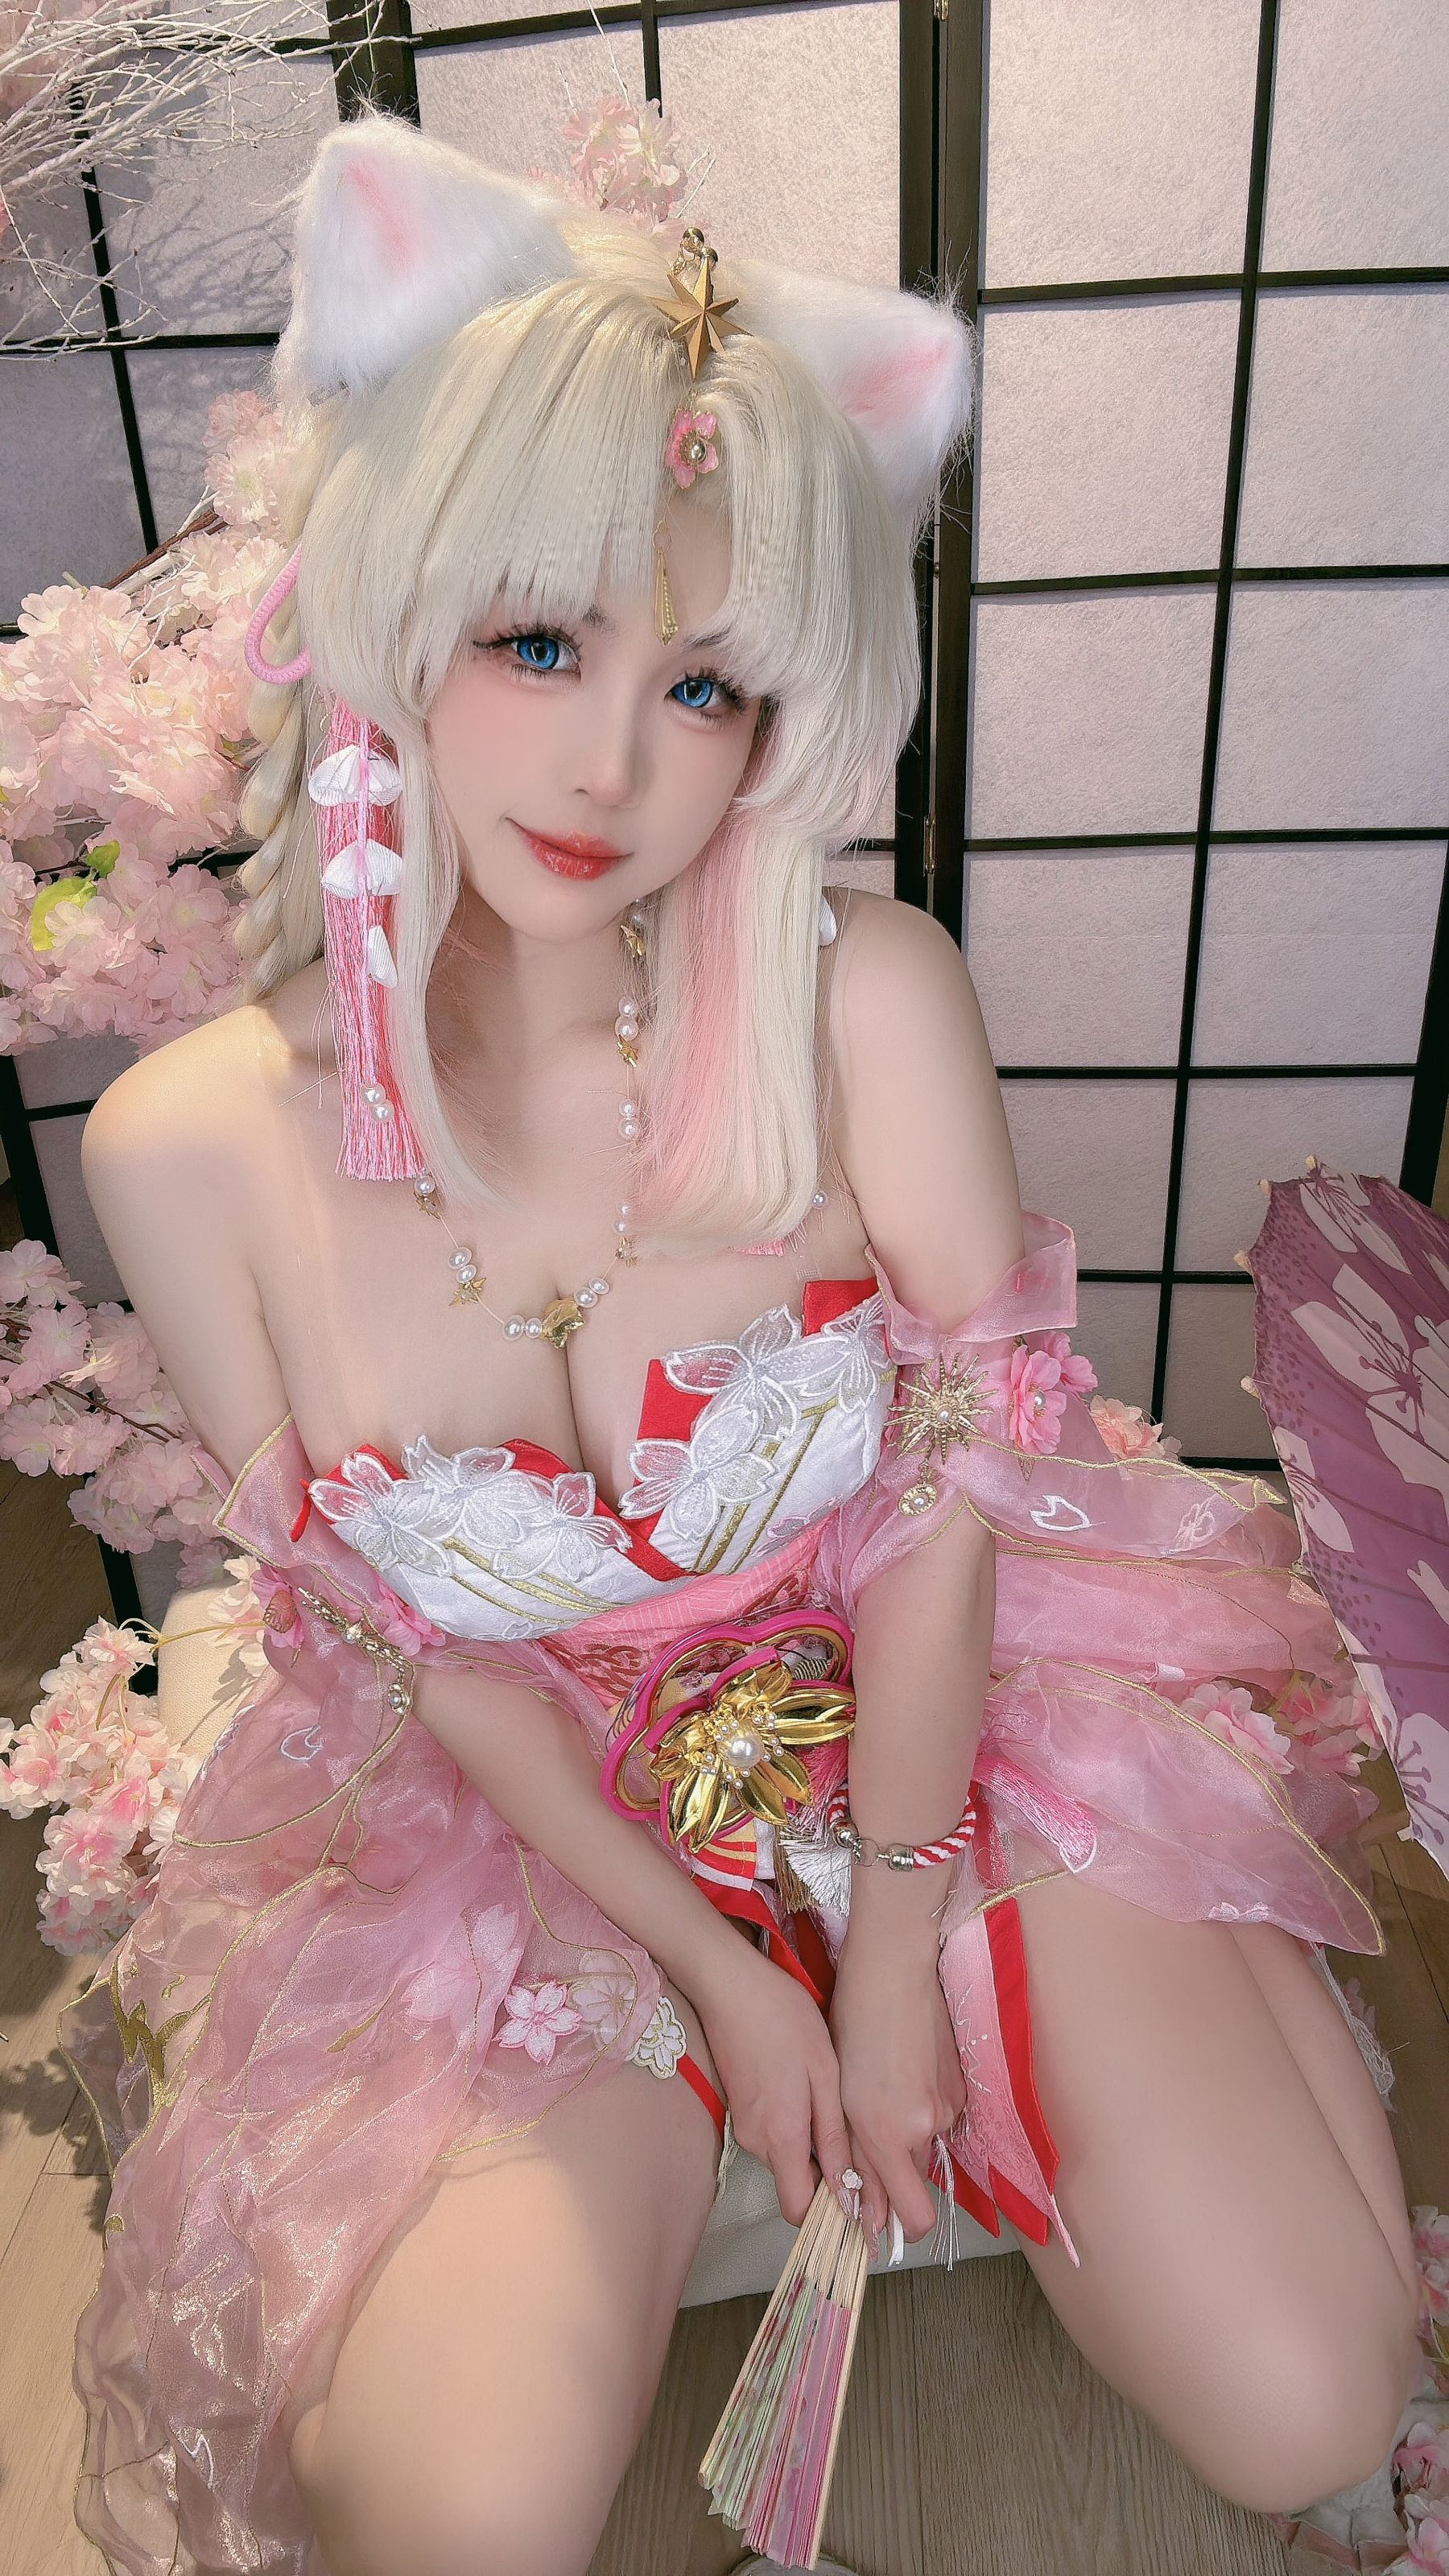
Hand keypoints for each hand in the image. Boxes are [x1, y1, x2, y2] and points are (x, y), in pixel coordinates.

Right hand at [691, 1938, 850, 2225]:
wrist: (728, 1983)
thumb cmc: (782, 2019)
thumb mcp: (823, 2073)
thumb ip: (833, 2135)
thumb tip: (846, 2190)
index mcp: (781, 2136)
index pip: (799, 2211)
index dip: (828, 2210)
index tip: (856, 2189)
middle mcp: (755, 2141)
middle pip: (794, 2180)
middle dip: (824, 2166)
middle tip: (854, 2125)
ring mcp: (742, 2125)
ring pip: (785, 2154)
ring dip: (809, 2138)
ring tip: (829, 2094)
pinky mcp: (738, 2107)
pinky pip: (772, 2131)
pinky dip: (793, 2120)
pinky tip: (805, 2082)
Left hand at [830, 1912, 966, 2245]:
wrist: (893, 1971)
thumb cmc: (852, 2026)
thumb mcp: (838, 2096)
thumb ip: (854, 2157)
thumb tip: (866, 2212)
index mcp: (886, 2134)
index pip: (913, 2218)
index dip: (897, 2227)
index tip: (877, 2224)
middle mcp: (925, 2128)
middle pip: (916, 2182)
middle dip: (895, 2174)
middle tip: (868, 2137)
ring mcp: (948, 2106)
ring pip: (926, 2146)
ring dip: (907, 2136)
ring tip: (881, 2091)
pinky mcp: (961, 2086)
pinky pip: (940, 2117)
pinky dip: (922, 2108)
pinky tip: (902, 2072)